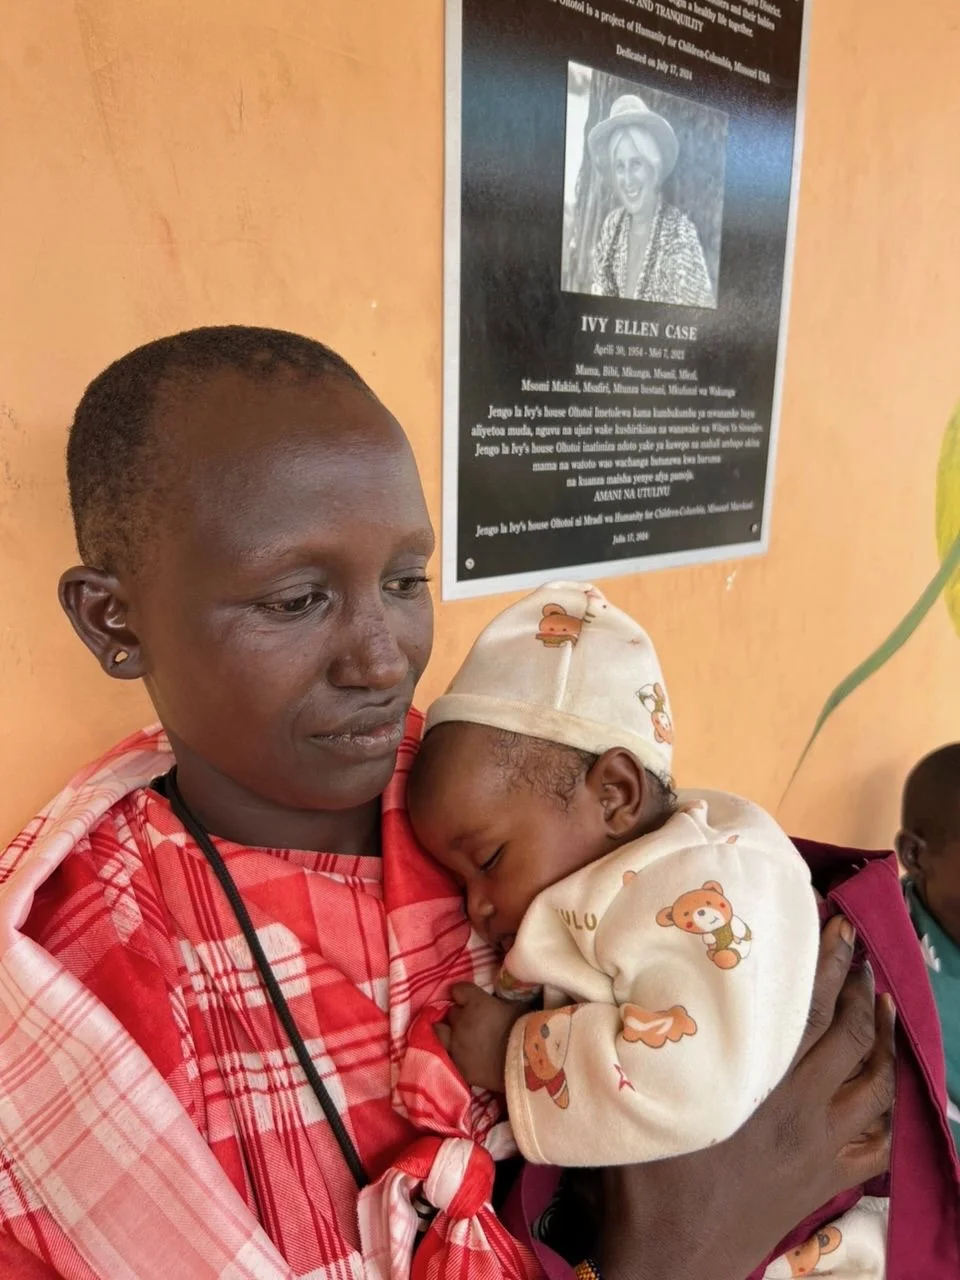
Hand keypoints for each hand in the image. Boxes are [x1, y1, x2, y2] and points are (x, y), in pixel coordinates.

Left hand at [435, 983, 525, 1091]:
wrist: (527, 1065)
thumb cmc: (526, 1031)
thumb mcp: (516, 1006)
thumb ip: (500, 1000)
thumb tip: (498, 997)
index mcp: (476, 1003)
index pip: (459, 990)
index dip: (463, 995)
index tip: (468, 999)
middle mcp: (461, 1021)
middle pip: (451, 1012)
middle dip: (459, 1016)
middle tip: (470, 1022)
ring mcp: (456, 1045)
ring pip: (439, 1031)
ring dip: (446, 1032)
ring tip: (455, 1037)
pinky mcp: (459, 1067)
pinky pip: (446, 1056)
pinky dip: (451, 1054)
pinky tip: (459, 1057)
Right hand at [597, 915, 893, 1279]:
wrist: (672, 1259)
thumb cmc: (648, 1179)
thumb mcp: (639, 1098)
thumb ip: (639, 1043)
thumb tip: (613, 989)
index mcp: (760, 1082)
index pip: (808, 1009)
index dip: (828, 964)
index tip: (839, 926)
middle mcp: (803, 1110)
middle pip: (849, 1036)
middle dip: (860, 987)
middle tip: (859, 950)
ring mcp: (821, 1148)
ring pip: (874, 1084)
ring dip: (884, 1038)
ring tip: (885, 1003)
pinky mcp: (827, 1180)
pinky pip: (877, 1142)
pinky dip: (888, 1109)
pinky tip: (886, 1088)